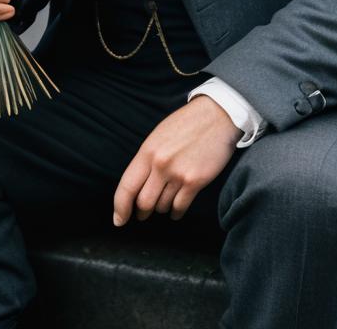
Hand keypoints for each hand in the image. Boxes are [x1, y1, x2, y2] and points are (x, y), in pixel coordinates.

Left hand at [113, 95, 240, 225]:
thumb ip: (147, 159)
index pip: (127, 187)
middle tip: (143, 214)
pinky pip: (180, 207)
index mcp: (147, 151)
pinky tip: (176, 209)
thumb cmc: (187, 124)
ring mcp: (178, 174)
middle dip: (142, 212)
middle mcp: (160, 164)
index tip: (119, 220)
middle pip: (143, 202)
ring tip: (165, 203)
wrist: (217, 116)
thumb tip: (137, 185)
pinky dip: (176, 212)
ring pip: (162, 206)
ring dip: (162, 208)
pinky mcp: (195, 181)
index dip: (120, 207)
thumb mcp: (159, 136)